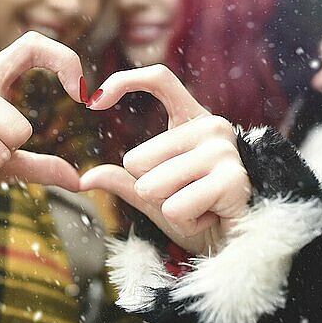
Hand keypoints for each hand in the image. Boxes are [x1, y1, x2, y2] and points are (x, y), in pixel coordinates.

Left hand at [80, 65, 250, 254]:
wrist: (237, 243)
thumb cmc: (196, 212)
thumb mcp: (154, 194)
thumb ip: (123, 181)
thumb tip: (84, 178)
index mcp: (192, 119)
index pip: (159, 79)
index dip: (123, 81)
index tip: (92, 102)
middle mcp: (212, 127)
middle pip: (136, 159)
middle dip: (149, 190)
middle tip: (185, 197)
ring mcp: (224, 151)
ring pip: (152, 186)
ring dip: (167, 208)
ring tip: (198, 208)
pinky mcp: (232, 180)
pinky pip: (175, 209)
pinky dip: (184, 223)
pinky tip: (209, 219)